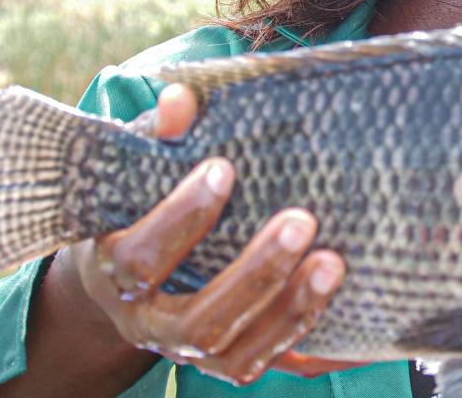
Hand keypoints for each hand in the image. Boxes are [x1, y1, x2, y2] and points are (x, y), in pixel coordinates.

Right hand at [60, 83, 362, 384]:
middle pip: (196, 323)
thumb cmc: (139, 204)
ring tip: (333, 262)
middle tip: (301, 220)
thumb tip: (180, 99)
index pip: (138, 260)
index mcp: (115, 273)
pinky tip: (346, 309)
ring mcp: (188, 354)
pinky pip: (268, 364)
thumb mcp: (138, 170)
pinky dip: (308, 338)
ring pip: (235, 356)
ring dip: (288, 310)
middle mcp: (148, 324)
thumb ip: (157, 138)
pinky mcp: (227, 362)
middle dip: (253, 274)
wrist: (125, 274)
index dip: (180, 218)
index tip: (223, 168)